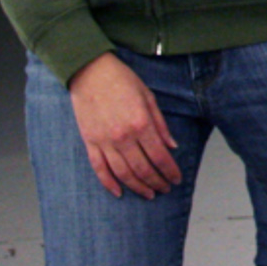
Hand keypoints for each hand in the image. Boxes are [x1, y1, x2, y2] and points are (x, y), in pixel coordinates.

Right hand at [67, 52, 180, 199]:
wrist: (90, 71)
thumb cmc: (122, 80)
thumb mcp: (149, 97)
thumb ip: (161, 124)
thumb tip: (172, 146)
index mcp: (141, 124)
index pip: (160, 156)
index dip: (170, 171)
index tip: (176, 179)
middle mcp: (123, 137)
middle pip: (143, 169)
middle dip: (157, 182)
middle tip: (165, 189)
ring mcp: (104, 141)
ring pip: (123, 173)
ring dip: (138, 187)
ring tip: (148, 194)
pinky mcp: (89, 142)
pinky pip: (99, 169)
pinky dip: (109, 183)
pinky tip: (119, 192)